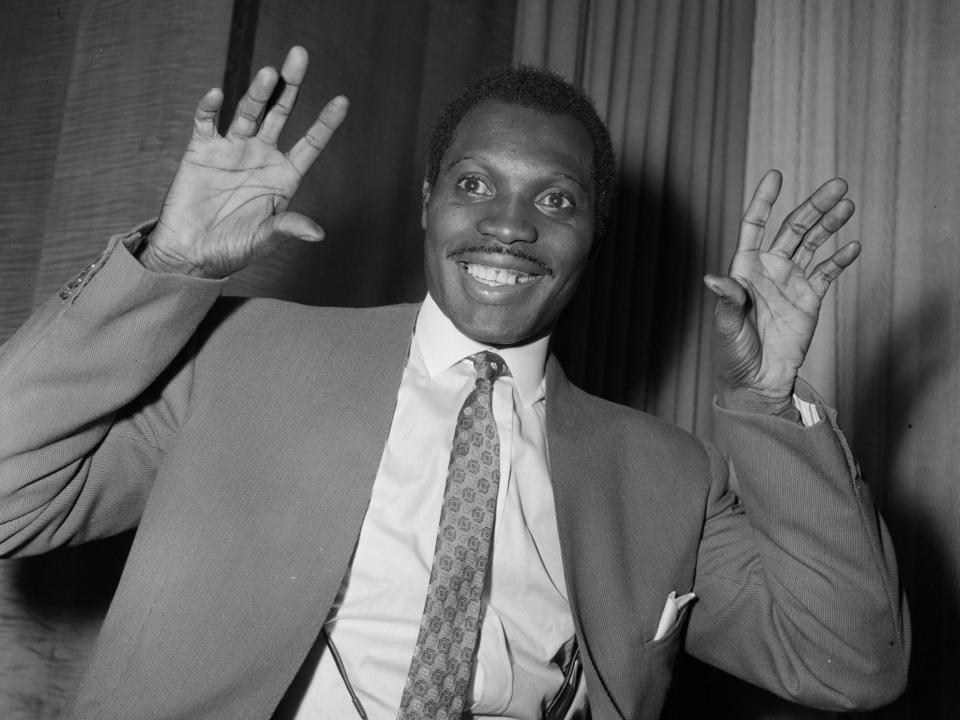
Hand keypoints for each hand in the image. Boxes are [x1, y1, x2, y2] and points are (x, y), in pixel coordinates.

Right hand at [141, 46, 347, 277]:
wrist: (191, 253)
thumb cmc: (233, 249)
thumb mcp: (265, 240)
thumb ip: (289, 228)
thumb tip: (318, 234)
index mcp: (283, 176)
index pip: (310, 143)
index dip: (325, 123)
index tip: (342, 100)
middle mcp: (262, 156)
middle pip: (281, 114)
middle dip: (290, 86)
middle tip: (300, 56)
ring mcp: (233, 150)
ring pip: (248, 113)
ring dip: (258, 93)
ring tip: (269, 74)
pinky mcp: (202, 150)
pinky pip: (207, 123)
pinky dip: (210, 108)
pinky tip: (218, 95)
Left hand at [704, 170, 859, 414]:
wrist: (756, 383)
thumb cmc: (732, 354)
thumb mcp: (727, 326)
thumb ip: (727, 300)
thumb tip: (712, 278)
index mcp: (744, 269)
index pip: (754, 225)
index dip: (764, 201)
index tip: (776, 176)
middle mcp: (768, 269)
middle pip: (793, 229)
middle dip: (814, 206)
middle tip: (838, 186)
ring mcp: (791, 282)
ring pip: (813, 244)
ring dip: (830, 224)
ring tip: (848, 204)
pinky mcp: (809, 299)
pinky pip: (827, 273)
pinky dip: (840, 259)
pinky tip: (853, 246)